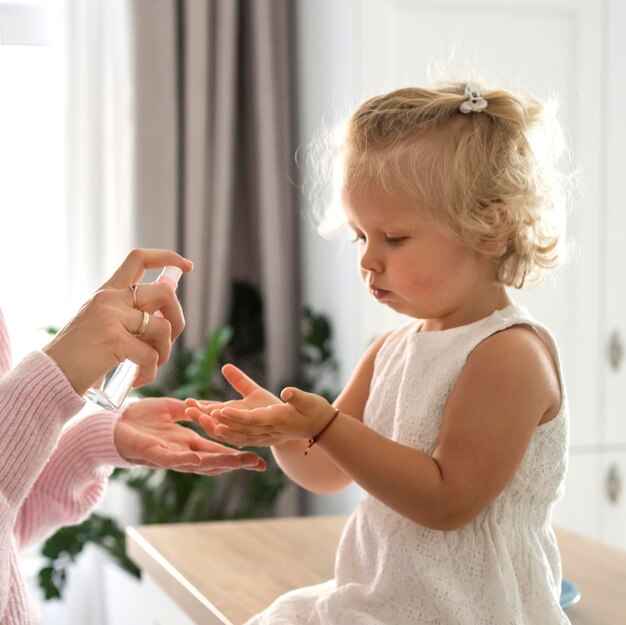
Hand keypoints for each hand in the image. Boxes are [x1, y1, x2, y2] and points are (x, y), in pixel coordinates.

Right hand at [43, 248, 192, 394]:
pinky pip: (151, 355)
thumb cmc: (80, 356)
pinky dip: (150, 371)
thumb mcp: (102, 324)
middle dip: (178, 319)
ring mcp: (111, 317)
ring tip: (149, 366)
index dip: (167, 257)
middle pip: (164, 292)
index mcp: (107, 292)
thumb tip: (165, 317)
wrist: (50, 376)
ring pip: (163, 327)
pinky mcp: (114, 339)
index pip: (139, 258)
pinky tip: (138, 378)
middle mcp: (109, 298)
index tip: (187, 266)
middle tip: (169, 342)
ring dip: (164, 352)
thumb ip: (128, 315)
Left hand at [114, 397, 265, 474]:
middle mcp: (182, 453)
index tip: (258, 458)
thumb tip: (203, 407)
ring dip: (219, 463)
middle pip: (214, 461)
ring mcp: (169, 456)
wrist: (110, 424)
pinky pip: (172, 459)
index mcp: (187, 442)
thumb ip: (187, 411)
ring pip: (198, 463)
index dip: (237, 454)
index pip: (217, 450)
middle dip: (236, 463)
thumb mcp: (169, 410)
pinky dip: (186, 460)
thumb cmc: (138, 418)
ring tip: (239, 462)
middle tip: (259, 464)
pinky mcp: (153, 455)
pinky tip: (200, 459)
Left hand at [187, 367, 334, 447]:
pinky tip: (206, 424)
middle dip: (213, 420)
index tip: (219, 410)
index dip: (235, 416)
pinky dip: (219, 430)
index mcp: (275, 421)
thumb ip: (296, 396)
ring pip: (231, 433)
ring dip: (211, 425)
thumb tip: (287, 392)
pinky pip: (235, 435)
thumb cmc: (313, 411)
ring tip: (193, 414)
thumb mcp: (306, 400)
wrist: (318, 428)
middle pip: (235, 427)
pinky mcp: (258, 437)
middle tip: (193, 410)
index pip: (252, 419)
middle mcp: (265, 432)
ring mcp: (261, 437)